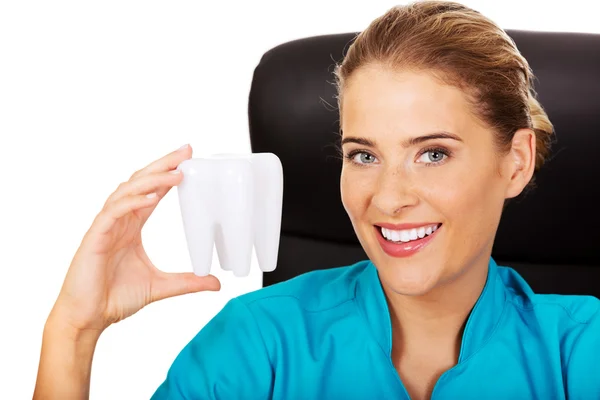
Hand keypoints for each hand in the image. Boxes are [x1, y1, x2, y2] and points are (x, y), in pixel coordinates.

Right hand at [49, 144, 220, 334]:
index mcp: (132, 226)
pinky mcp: (95, 238)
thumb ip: (189, 282)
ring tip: (175, 173)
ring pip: (127, 192)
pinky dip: (132, 203)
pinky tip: (151, 199)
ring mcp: (106, 227)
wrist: (88, 318)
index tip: (188, 160)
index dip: (168, 174)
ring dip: (151, 180)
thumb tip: (217, 284)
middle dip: (163, 165)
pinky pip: (113, 213)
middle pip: (141, 183)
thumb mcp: (161, 286)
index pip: (152, 191)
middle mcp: (119, 221)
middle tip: (186, 151)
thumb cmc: (115, 298)